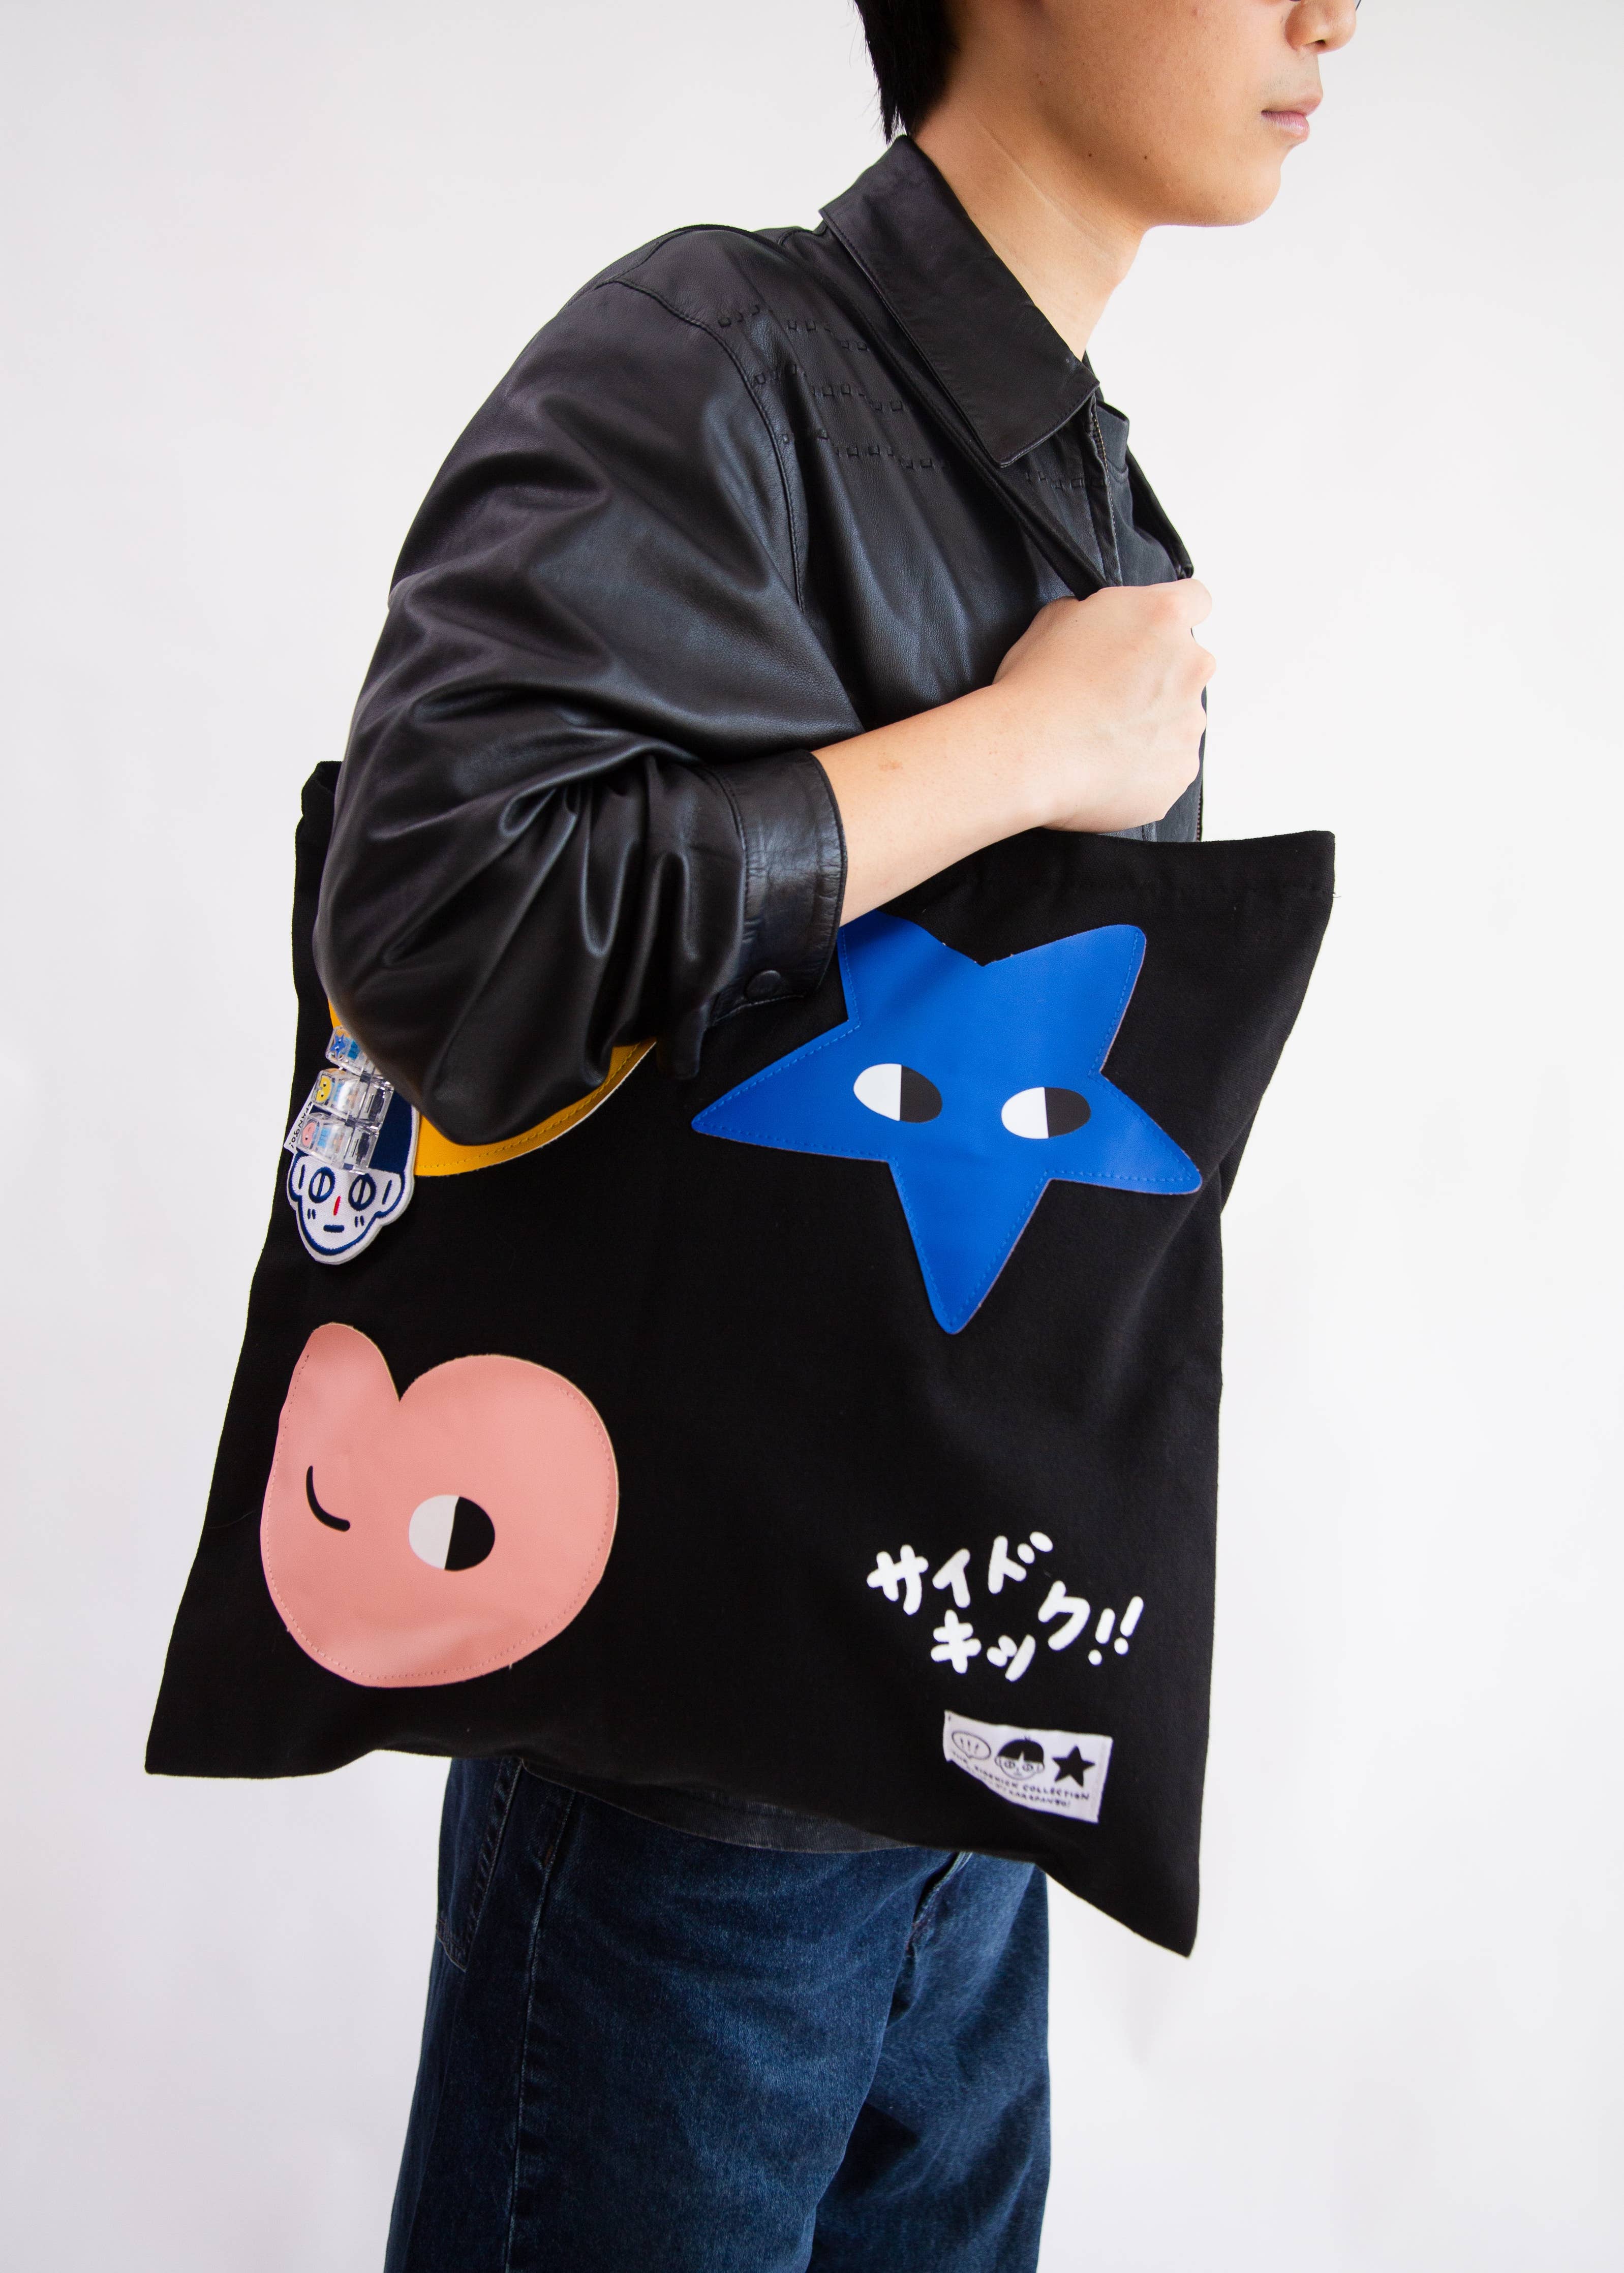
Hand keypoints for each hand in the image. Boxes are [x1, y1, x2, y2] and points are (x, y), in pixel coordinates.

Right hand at [987, 581, 1213, 833]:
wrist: (1029, 754)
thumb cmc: (1037, 689)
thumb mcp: (1056, 616)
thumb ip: (1097, 612)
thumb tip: (1099, 625)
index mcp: (1163, 616)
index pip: (1196, 599)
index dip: (1171, 617)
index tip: (1155, 633)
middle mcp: (1190, 665)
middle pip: (1188, 663)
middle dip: (1158, 675)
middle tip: (1111, 693)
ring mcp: (1189, 721)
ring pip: (1180, 716)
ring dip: (1153, 721)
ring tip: (1104, 734)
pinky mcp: (1181, 768)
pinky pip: (1170, 761)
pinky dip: (1147, 763)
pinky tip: (1108, 763)